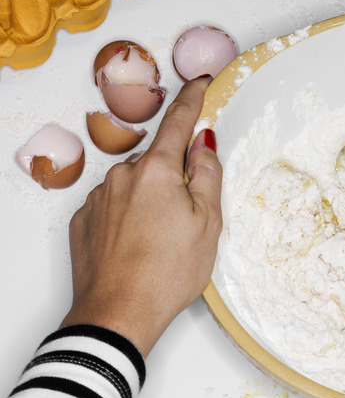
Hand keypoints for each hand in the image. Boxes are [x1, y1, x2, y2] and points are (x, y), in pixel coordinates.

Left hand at [62, 77, 222, 356]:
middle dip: (175, 178)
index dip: (193, 99)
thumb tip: (203, 144)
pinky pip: (114, 205)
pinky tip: (139, 245)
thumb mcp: (208, 223)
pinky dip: (130, 216)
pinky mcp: (83, 221)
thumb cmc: (168, 272)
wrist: (118, 314)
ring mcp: (98, 198)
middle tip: (189, 217)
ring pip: (136, 185)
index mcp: (157, 171)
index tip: (201, 83)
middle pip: (158, 161)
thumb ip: (208, 175)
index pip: (178, 121)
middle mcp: (123, 176)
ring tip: (162, 241)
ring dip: (151, 200)